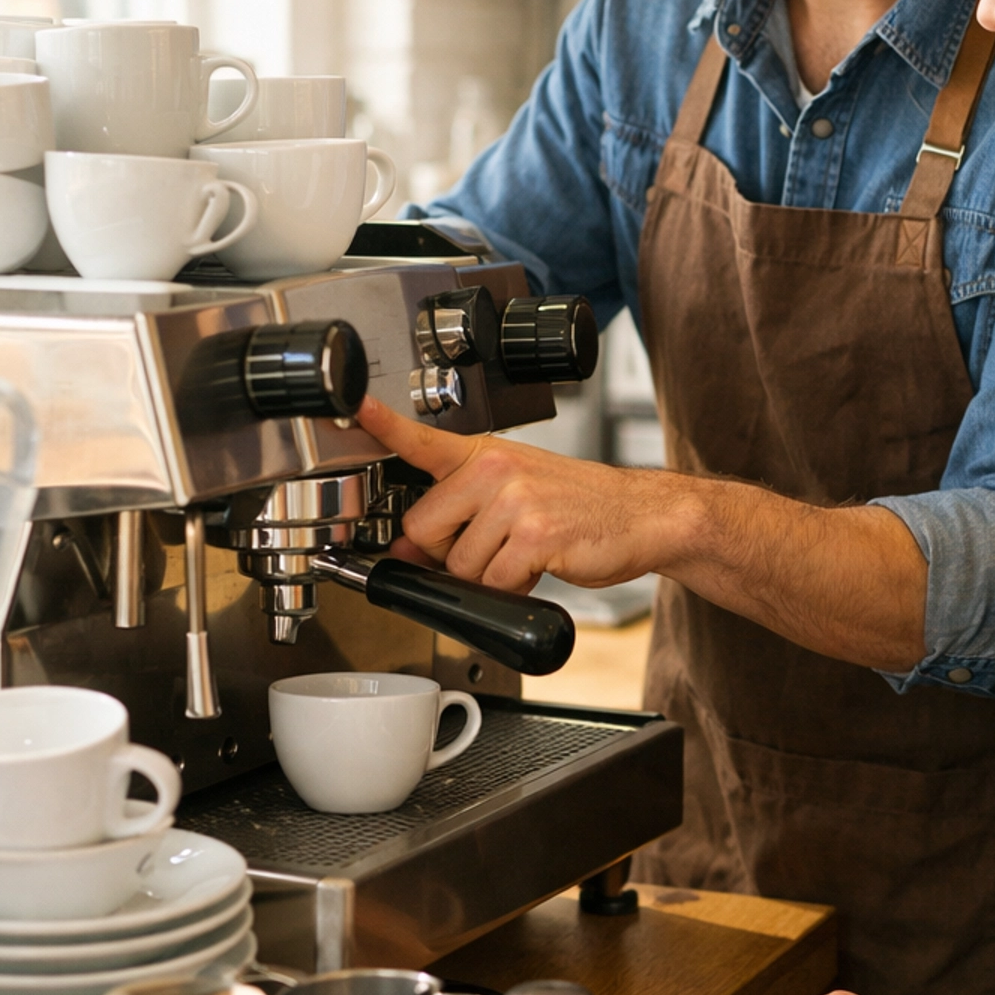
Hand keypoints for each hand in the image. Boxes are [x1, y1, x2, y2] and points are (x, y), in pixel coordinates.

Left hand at [357, 392, 697, 590]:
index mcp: (486, 454)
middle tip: (493, 548)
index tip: (353, 406)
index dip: (380, 422)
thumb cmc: (580, 506)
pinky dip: (513, 588)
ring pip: (459, 565)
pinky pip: (494, 582)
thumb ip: (460, 513)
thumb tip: (407, 549)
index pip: (422, 438)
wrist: (642, 516)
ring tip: (525, 554)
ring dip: (488, 575)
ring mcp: (515, 501)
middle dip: (450, 554)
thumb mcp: (516, 494)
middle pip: (425, 530)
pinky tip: (539, 568)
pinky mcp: (535, 535)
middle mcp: (496, 470)